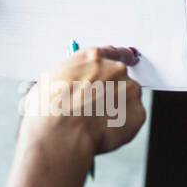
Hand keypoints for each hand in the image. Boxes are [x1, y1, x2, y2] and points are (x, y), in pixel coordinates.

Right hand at [21, 46, 145, 157]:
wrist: (61, 134)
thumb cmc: (49, 110)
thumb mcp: (50, 81)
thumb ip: (70, 77)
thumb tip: (71, 84)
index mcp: (93, 57)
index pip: (112, 52)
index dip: (115, 60)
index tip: (124, 62)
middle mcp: (115, 69)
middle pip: (120, 77)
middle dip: (112, 90)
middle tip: (96, 107)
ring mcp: (129, 90)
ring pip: (128, 98)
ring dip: (118, 108)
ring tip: (95, 123)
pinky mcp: (137, 112)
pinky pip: (133, 118)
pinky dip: (123, 126)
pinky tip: (104, 132)